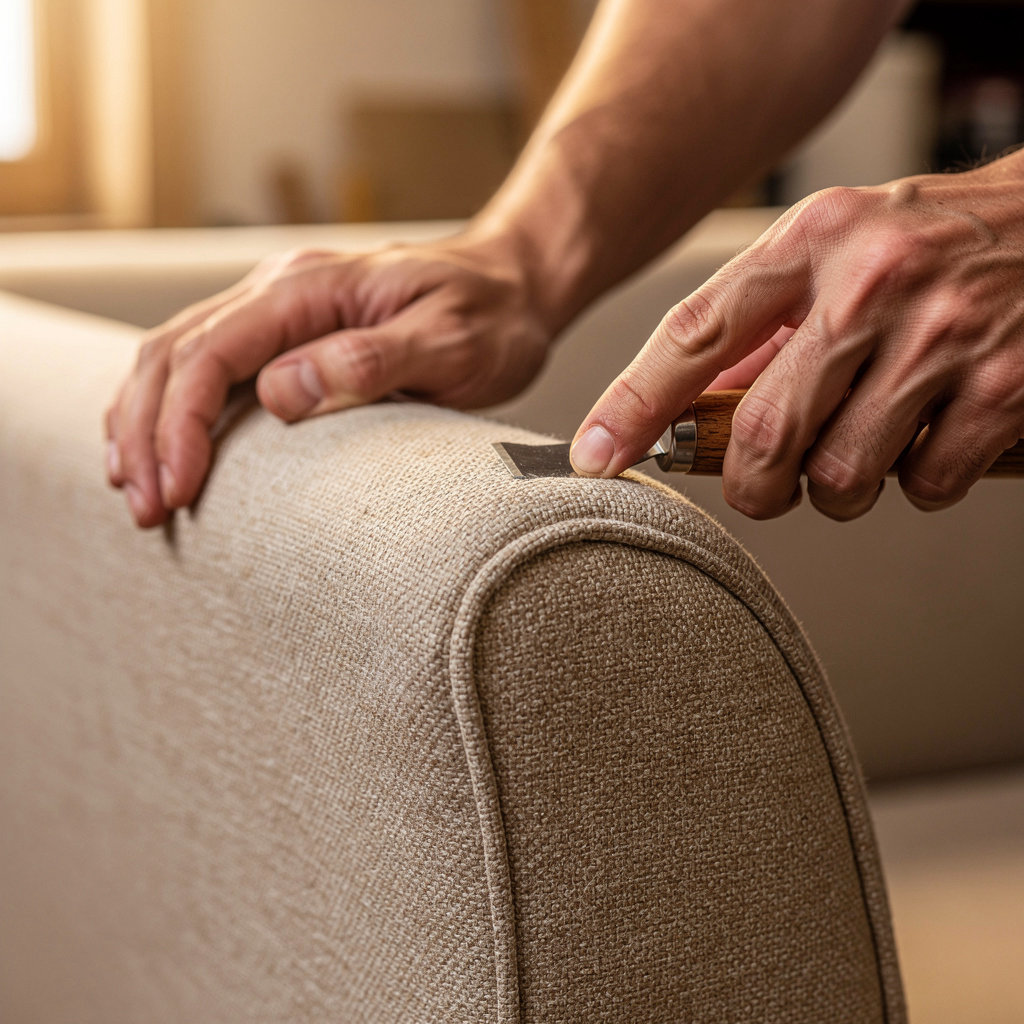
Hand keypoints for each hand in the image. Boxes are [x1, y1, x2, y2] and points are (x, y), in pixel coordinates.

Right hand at [105, 234, 550, 526]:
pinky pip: (206, 362)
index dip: (181, 425)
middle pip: (174, 353)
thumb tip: (279, 393)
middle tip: (147, 511)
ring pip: (176, 355)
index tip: (177, 491)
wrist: (515, 286)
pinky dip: (170, 407)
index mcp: (311, 287)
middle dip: (147, 434)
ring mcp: (279, 305)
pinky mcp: (288, 330)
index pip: (212, 353)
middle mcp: (280, 288)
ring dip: (143, 422)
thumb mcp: (451, 341)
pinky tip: (160, 446)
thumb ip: (370, 361)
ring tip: (135, 490)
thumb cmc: (493, 318)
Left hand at [570, 157, 1023, 519]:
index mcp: (815, 239)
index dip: (632, 404)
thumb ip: (770, 322)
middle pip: (761, 432)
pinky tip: (933, 435)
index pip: (696, 332)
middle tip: (766, 484)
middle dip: (752, 483)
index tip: (595, 455)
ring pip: (838, 476)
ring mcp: (942, 334)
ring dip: (839, 488)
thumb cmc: (939, 243)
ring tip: (867, 445)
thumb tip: (691, 409)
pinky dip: (919, 481)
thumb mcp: (843, 248)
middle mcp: (873, 280)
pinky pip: (922, 485)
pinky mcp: (1004, 388)